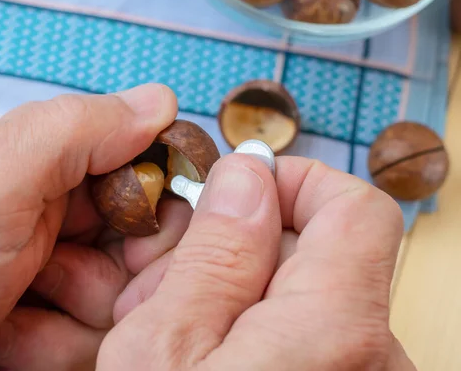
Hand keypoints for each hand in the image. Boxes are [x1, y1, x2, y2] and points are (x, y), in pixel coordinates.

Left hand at [0, 84, 186, 369]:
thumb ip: (76, 132)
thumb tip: (161, 101)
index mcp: (57, 168)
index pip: (153, 176)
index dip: (158, 213)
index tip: (136, 240)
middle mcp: (66, 218)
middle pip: (151, 246)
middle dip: (115, 278)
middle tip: (54, 280)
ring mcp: (63, 276)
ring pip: (127, 302)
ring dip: (71, 324)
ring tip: (6, 318)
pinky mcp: (56, 326)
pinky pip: (95, 341)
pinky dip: (51, 350)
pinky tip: (2, 342)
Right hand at [98, 154, 416, 369]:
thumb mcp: (161, 349)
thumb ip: (213, 255)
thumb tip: (247, 178)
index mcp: (335, 330)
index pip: (355, 205)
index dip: (293, 181)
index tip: (235, 193)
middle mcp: (369, 356)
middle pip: (317, 250)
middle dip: (233, 248)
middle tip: (161, 284)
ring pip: (300, 296)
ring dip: (230, 292)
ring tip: (166, 330)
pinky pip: (302, 337)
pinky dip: (248, 331)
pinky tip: (196, 355)